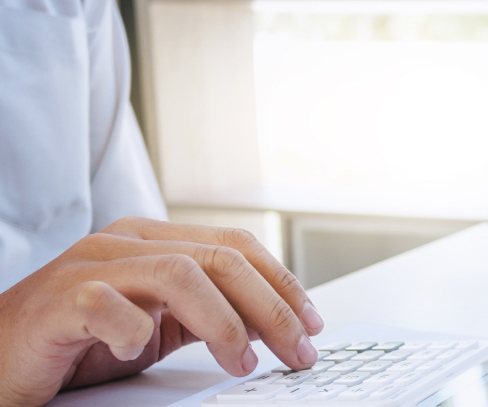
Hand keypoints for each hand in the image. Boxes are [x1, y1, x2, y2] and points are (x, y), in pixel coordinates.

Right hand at [0, 217, 324, 405]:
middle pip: (220, 258)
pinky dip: (134, 329)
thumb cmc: (76, 341)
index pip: (236, 247)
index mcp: (153, 242)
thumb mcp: (157, 326)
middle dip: (271, 307)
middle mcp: (124, 244)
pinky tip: (142, 353)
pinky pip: (105, 304)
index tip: (314, 324)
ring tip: (243, 362)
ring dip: (223, 322)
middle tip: (298, 350)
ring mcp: (89, 267)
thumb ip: (208, 316)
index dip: (283, 283)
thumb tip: (274, 325)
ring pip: (178, 274)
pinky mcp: (56, 302)